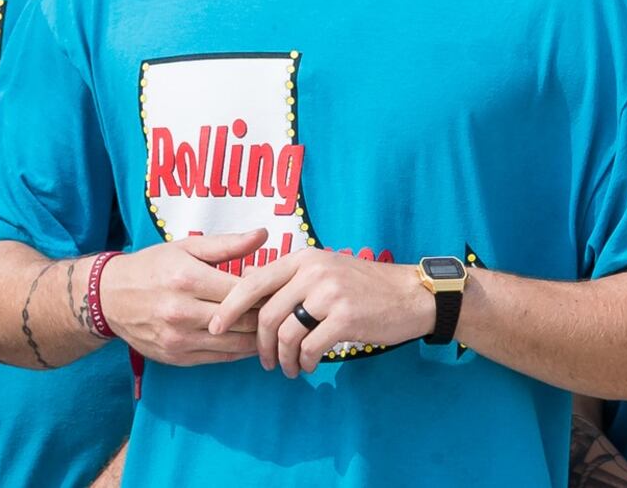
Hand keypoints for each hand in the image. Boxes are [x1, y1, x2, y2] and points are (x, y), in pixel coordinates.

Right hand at [102, 230, 267, 365]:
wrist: (109, 297)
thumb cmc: (152, 267)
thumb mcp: (187, 247)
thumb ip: (227, 245)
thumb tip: (263, 234)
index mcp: (188, 279)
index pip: (242, 291)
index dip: (266, 290)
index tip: (279, 286)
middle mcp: (182, 311)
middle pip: (242, 319)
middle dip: (266, 314)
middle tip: (283, 308)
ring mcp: (178, 338)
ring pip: (235, 343)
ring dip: (258, 337)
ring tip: (273, 327)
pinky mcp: (176, 357)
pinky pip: (219, 358)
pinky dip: (240, 351)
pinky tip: (251, 341)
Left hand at [209, 248, 435, 376]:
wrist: (410, 295)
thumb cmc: (366, 286)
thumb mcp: (326, 269)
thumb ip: (292, 278)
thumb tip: (251, 291)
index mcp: (304, 258)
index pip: (253, 281)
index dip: (230, 306)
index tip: (216, 327)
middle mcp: (313, 271)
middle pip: (266, 314)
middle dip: (260, 344)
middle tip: (264, 361)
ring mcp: (329, 293)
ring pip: (286, 334)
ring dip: (282, 359)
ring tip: (288, 368)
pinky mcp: (345, 317)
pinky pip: (309, 347)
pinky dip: (304, 362)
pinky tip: (308, 365)